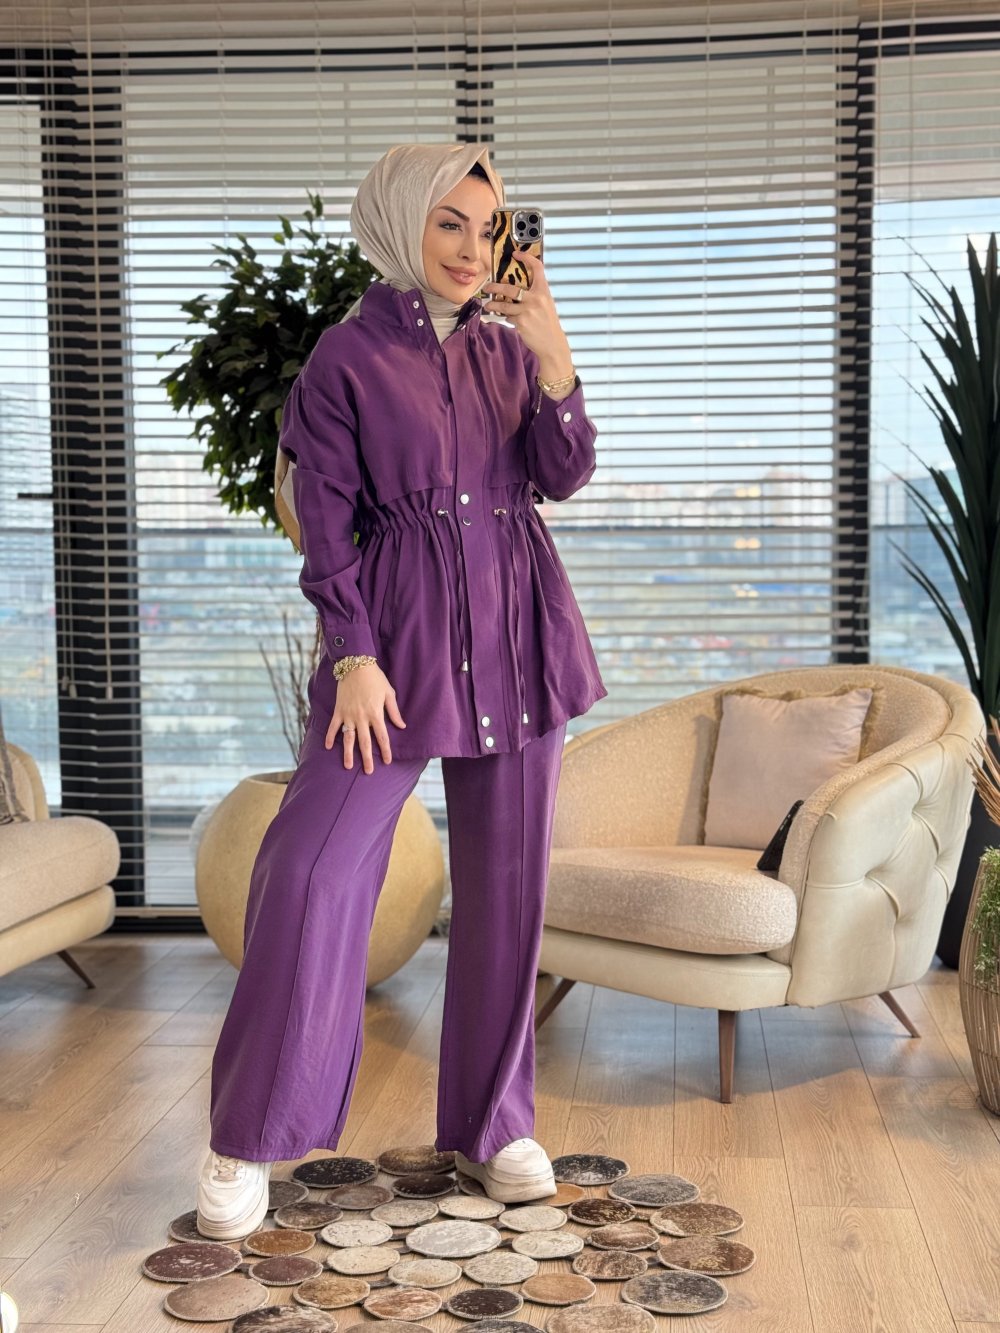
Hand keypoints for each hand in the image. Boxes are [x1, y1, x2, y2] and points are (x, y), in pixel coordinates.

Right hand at [325, 663, 405, 772]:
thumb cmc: (375, 678)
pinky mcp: (339, 710)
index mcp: (375, 714)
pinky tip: (327, 747)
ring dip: (348, 753)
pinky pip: (333, 726)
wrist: (356, 665)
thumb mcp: (389, 693)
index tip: (387, 762)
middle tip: (368, 772)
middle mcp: (362, 717)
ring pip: (348, 738)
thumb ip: (394, 712)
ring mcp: (348, 715)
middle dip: (367, 758)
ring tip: (348, 766)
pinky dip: (330, 736)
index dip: (385, 750)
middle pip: (365, 742)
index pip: (382, 737)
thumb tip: (402, 726)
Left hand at [480, 251, 572, 373]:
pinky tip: (510, 319)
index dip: (526, 258)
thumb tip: (518, 288)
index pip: (537, 268)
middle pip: (510, 288)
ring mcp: (527, 310)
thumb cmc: (548, 323)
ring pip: (504, 304)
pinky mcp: (521, 322)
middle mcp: (535, 298)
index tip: (516, 254)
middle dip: (495, 286)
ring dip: (493, 304)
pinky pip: (508, 317)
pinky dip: (507, 317)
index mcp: (543, 291)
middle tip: (487, 287)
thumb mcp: (546, 304)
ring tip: (488, 305)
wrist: (552, 343)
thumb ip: (535, 294)